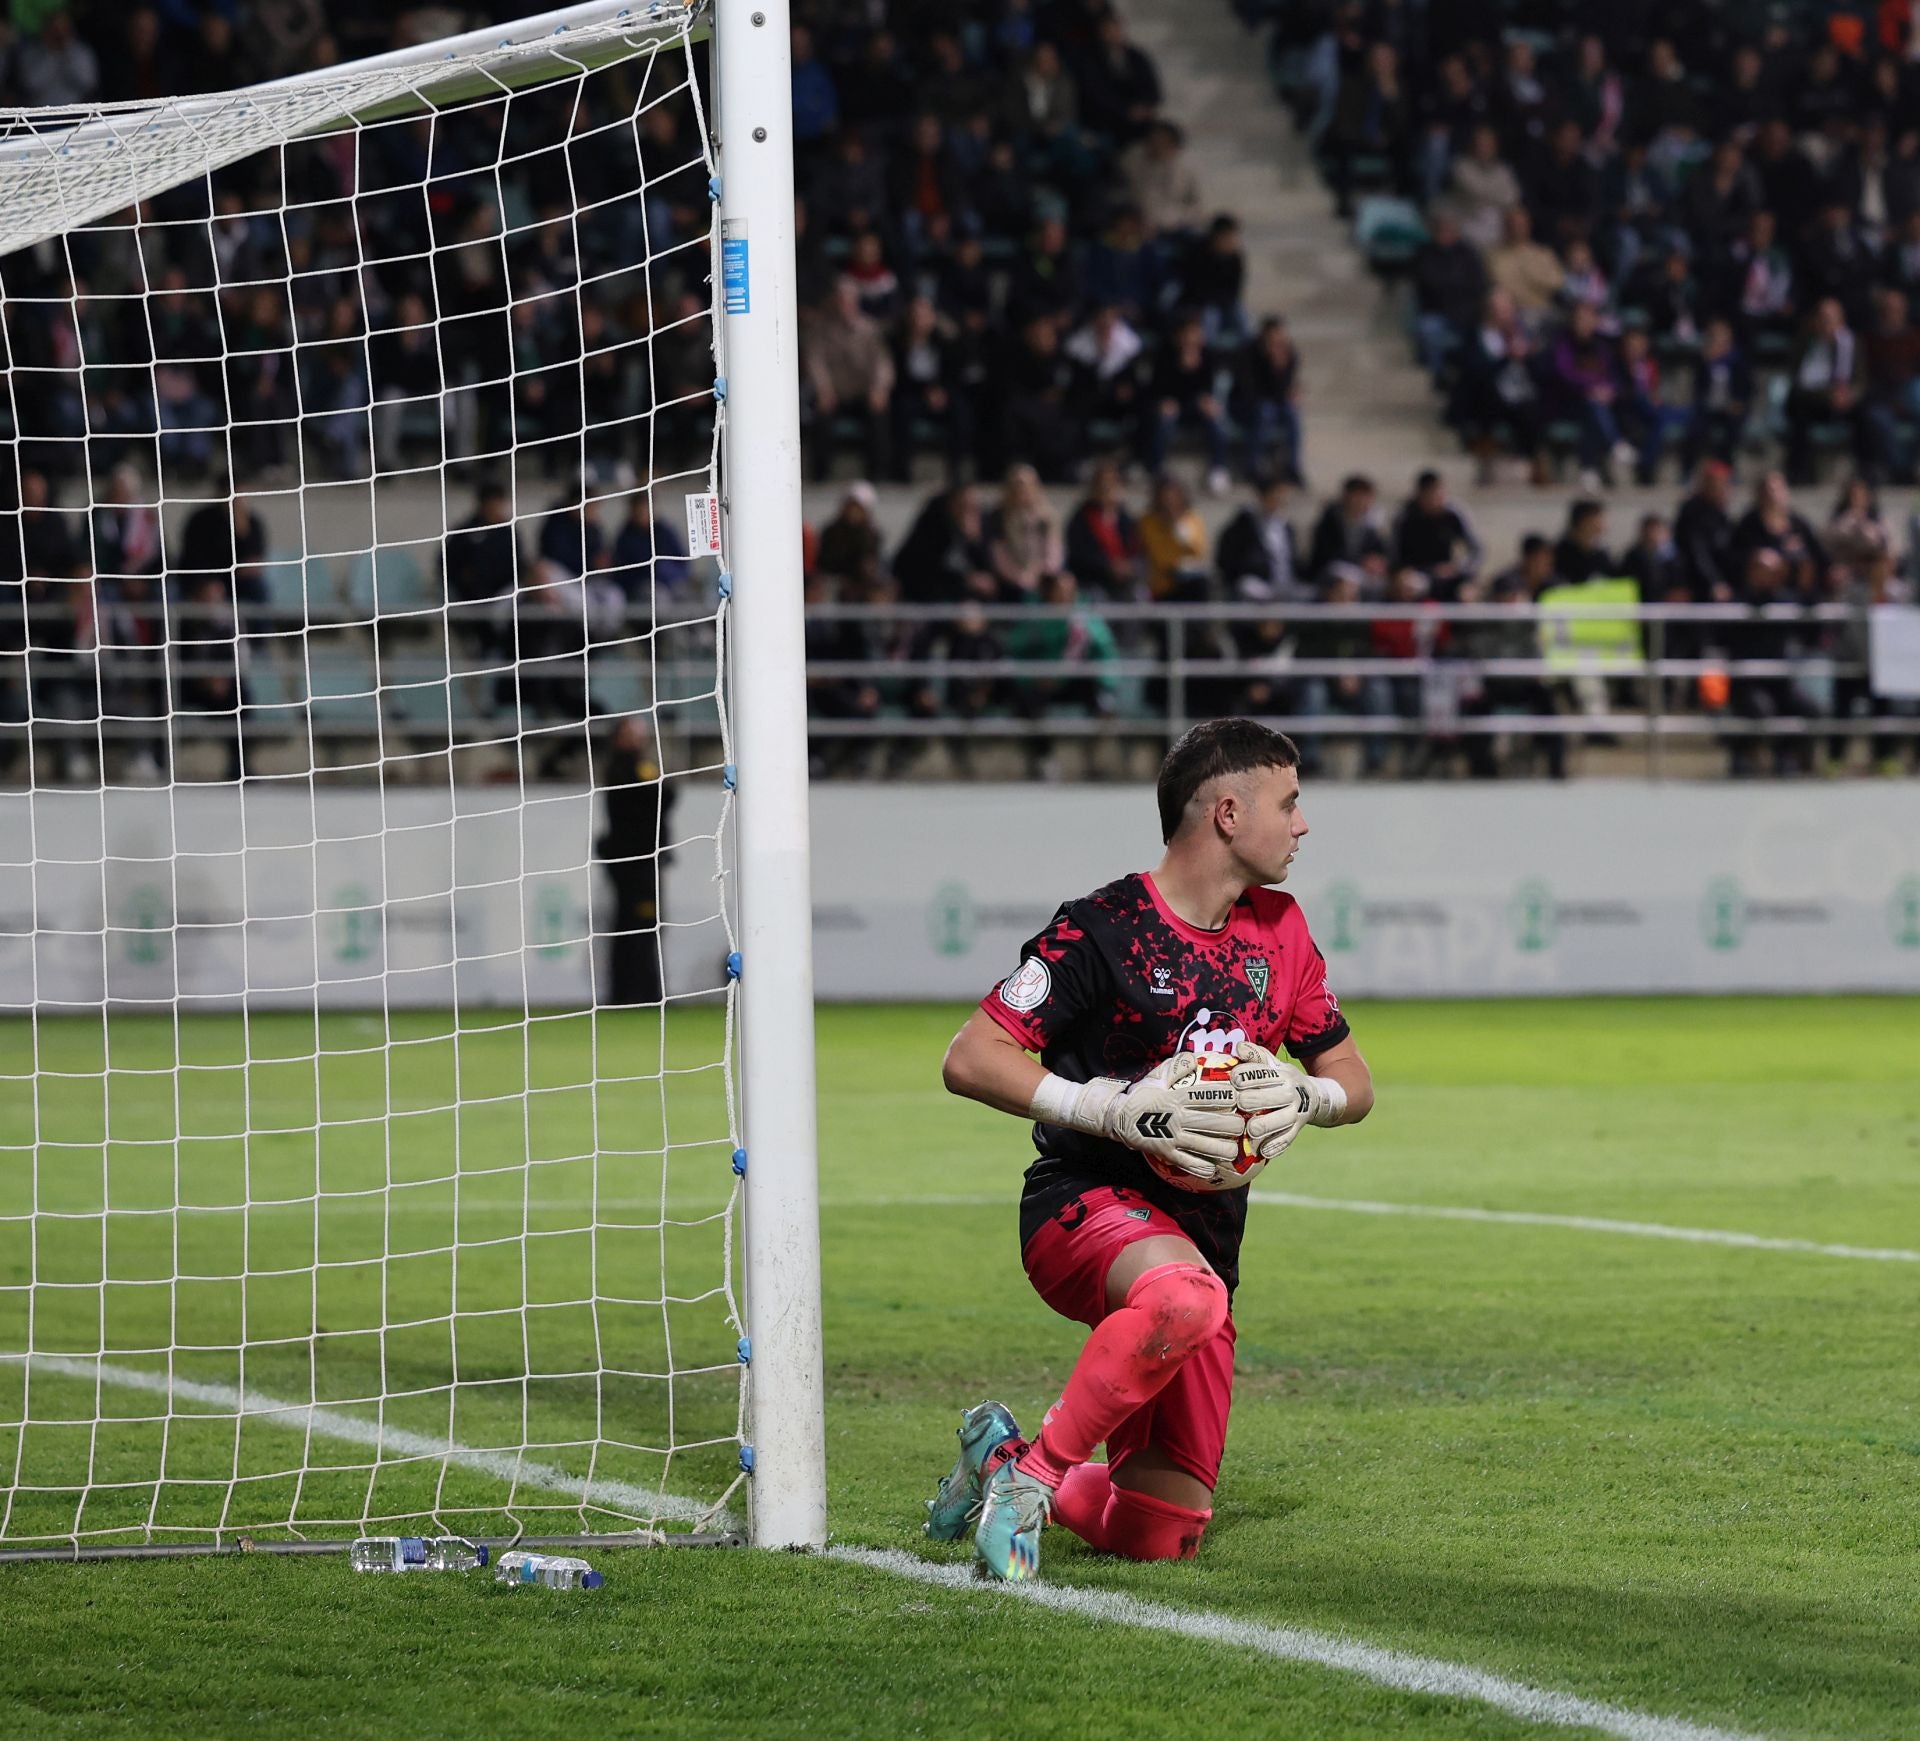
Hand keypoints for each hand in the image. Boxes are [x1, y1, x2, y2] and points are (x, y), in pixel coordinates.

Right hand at [1082, 1054, 1243, 1188]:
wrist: (1117, 1117)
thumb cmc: (1141, 1096)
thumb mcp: (1156, 1077)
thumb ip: (1176, 1067)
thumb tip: (1194, 1058)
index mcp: (1176, 1097)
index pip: (1208, 1096)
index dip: (1228, 1097)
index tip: (1239, 1097)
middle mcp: (1178, 1118)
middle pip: (1214, 1122)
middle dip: (1234, 1125)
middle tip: (1242, 1126)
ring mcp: (1173, 1137)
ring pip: (1207, 1146)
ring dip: (1225, 1149)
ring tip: (1233, 1149)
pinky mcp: (1167, 1153)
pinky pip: (1190, 1163)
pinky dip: (1205, 1168)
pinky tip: (1214, 1168)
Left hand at [1230, 1042, 1341, 1162]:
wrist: (1313, 1097)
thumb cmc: (1280, 1079)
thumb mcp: (1272, 1064)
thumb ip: (1255, 1055)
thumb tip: (1238, 1047)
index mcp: (1282, 1075)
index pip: (1261, 1075)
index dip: (1244, 1077)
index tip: (1233, 1080)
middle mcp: (1290, 1094)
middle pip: (1269, 1098)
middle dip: (1251, 1101)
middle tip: (1240, 1104)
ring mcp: (1294, 1113)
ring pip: (1279, 1121)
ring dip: (1264, 1126)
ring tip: (1250, 1129)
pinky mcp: (1295, 1130)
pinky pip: (1286, 1140)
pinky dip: (1275, 1146)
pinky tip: (1262, 1150)